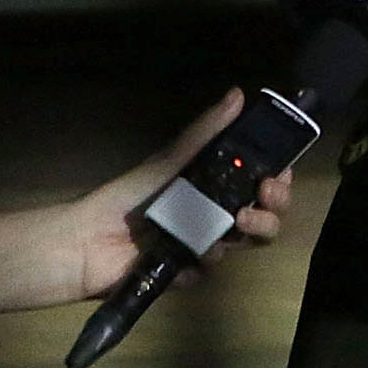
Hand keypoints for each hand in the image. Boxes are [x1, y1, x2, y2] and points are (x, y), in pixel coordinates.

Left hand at [70, 90, 296, 301]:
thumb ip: (206, 132)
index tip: (280, 174)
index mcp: (213, 186)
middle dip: (273, 208)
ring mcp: (202, 246)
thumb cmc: (128, 195)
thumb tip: (238, 93)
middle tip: (263, 196)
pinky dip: (204, 259)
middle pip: (264, 217)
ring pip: (246, 244)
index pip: (260, 185)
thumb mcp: (170, 160)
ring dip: (249, 231)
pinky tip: (193, 252)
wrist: (87, 240)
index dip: (278, 181)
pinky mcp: (188, 273)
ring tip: (234, 224)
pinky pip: (210, 268)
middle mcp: (213, 215)